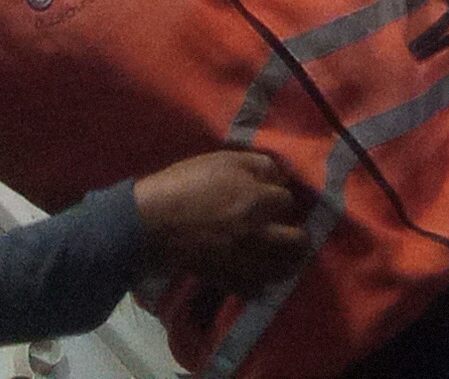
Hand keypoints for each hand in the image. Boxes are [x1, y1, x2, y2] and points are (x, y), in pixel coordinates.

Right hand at [132, 148, 311, 295]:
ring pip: (283, 269)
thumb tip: (279, 177)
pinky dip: (261, 284)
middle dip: (298, 234)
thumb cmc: (186, 184)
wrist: (150, 222)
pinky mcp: (227, 278)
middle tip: (290, 230)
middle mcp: (259, 232)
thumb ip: (259, 166)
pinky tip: (259, 274)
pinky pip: (255, 289)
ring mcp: (245, 259)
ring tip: (284, 257)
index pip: (288, 200)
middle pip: (298, 240)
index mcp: (259, 200)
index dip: (280, 196)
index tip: (272, 198)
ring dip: (288, 261)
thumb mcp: (225, 160)